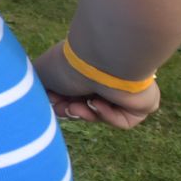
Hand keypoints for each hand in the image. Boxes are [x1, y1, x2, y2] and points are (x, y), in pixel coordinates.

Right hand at [34, 42, 160, 129]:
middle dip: (72, 111)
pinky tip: (100, 102)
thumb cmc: (70, 64)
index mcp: (85, 69)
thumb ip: (39, 88)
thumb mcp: (42, 74)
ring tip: (81, 105)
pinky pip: (124, 120)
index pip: (73, 94)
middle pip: (87, 107)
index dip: (60, 103)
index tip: (53, 103)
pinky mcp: (142, 103)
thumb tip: (46, 100)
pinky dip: (109, 116)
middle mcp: (105, 77)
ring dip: (88, 114)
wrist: (102, 60)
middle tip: (66, 107)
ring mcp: (124, 90)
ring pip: (104, 115)